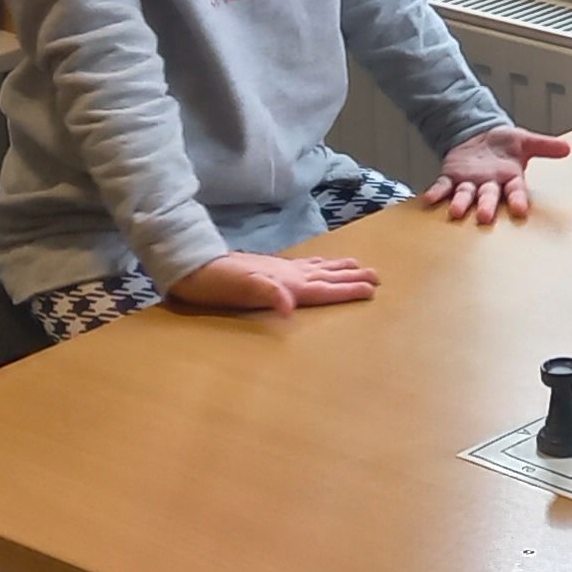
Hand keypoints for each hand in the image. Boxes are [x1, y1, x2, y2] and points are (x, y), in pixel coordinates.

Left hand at [167, 252, 378, 316]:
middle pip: (328, 275)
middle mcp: (288, 275)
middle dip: (352, 276)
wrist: (194, 265)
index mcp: (287, 284)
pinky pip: (304, 265)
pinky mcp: (268, 267)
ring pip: (318, 268)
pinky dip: (318, 264)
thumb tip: (290, 307)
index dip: (349, 289)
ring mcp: (279, 269)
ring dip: (339, 267)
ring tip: (357, 265)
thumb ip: (268, 294)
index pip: (325, 288)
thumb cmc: (217, 284)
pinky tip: (317, 265)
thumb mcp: (241, 290)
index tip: (372, 289)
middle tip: (377, 276)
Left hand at [421, 124, 571, 224]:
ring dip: (461, 203)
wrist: (479, 136)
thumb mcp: (525, 140)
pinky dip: (437, 193)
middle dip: (487, 206)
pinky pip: (443, 187)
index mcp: (509, 178)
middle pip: (489, 197)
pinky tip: (430, 199)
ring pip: (466, 195)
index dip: (517, 200)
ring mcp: (469, 183)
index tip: (520, 210)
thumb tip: (568, 148)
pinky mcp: (452, 177)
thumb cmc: (504, 143)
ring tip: (456, 212)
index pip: (516, 191)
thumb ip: (545, 145)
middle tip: (485, 217)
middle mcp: (489, 184)